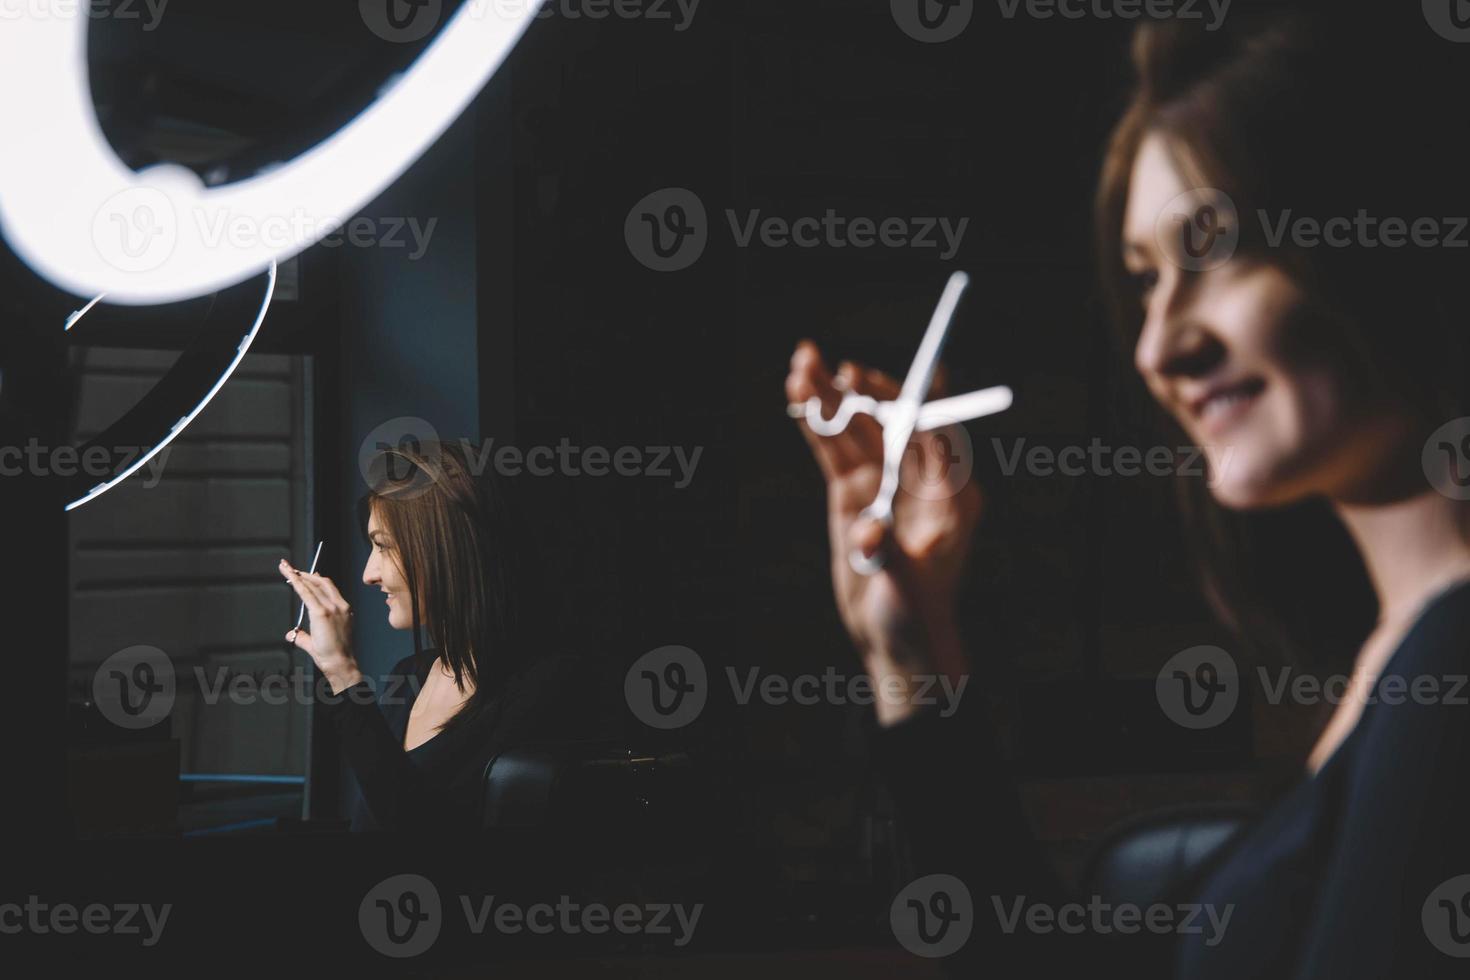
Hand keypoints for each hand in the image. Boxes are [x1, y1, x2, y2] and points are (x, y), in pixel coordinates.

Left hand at [279, 558, 363, 694]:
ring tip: (286, 569)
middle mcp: (340, 605)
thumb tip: (292, 633)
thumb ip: (303, 637)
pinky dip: (298, 583)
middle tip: (290, 568)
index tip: (307, 573)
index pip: (328, 588)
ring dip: (299, 575)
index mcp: (343, 609)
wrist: (340, 662)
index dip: (316, 579)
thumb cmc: (332, 655)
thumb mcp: (317, 642)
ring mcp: (333, 607)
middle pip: (321, 582)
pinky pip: (307, 593)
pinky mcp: (322, 612)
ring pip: (314, 585)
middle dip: (305, 573)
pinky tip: (290, 577)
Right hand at [785, 340, 980, 723]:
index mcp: (950, 494)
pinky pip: (835, 452)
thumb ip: (886, 553)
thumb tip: (866, 530)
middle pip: (886, 422)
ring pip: (855, 431)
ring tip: (801, 365)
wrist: (897, 640)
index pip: (929, 433)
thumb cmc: (918, 614)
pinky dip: (817, 426)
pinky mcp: (854, 497)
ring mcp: (883, 486)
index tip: (873, 380)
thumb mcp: (907, 586)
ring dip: (829, 399)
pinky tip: (798, 397)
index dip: (902, 401)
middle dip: (857, 392)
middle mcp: (918, 481)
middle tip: (827, 364)